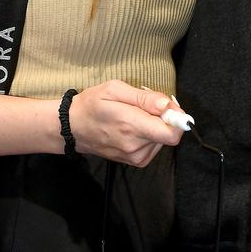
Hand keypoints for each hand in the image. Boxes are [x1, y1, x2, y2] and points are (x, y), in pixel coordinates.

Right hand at [70, 80, 186, 166]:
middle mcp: (135, 146)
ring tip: (135, 115)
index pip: (171, 134)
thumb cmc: (92, 104)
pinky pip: (154, 147)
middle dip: (164, 118)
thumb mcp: (115, 89)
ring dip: (156, 126)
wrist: (72, 128)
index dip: (178, 119)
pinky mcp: (134, 162)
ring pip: (162, 140)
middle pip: (169, 134)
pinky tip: (134, 126)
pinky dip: (150, 135)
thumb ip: (144, 98)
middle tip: (146, 105)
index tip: (169, 106)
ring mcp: (134, 157)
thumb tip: (166, 105)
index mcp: (131, 125)